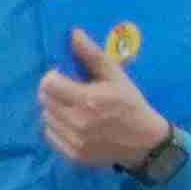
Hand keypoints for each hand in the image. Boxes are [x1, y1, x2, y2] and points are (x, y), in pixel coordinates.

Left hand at [37, 32, 173, 173]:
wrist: (145, 142)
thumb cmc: (130, 104)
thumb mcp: (116, 76)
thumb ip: (92, 55)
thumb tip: (73, 34)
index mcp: (87, 100)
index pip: (47, 84)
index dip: (53, 77)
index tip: (65, 78)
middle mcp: (77, 122)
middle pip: (44, 100)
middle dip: (54, 92)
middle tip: (70, 92)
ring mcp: (74, 141)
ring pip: (46, 118)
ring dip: (55, 110)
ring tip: (74, 109)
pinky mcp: (73, 155)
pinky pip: (51, 135)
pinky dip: (58, 128)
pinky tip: (75, 125)